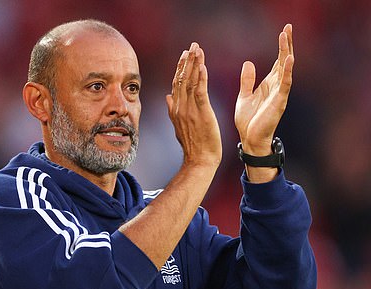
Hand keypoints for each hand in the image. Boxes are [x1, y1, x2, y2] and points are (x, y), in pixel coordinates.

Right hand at [166, 42, 221, 167]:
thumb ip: (172, 109)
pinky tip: (203, 66)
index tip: (184, 55)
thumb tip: (167, 97)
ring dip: (194, 64)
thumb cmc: (193, 145)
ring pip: (190, 82)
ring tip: (198, 49)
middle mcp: (180, 107)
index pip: (176, 84)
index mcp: (175, 109)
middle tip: (192, 46)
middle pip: (181, 79)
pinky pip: (200, 92)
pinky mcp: (201, 113)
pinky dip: (201, 78)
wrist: (199, 160)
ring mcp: (189, 110)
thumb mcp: (178, 126)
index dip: (180, 68)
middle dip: (187, 61)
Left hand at [235, 24, 293, 155]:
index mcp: (269, 84)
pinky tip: (289, 59)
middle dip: (286, 44)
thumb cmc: (249, 120)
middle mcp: (277, 86)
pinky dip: (287, 71)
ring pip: (285, 68)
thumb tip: (249, 62)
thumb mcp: (244, 95)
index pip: (278, 61)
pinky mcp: (278, 102)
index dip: (282, 46)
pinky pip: (285, 84)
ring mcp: (279, 93)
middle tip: (288, 26)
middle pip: (284, 60)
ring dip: (286, 52)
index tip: (284, 30)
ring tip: (286, 36)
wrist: (250, 139)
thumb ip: (247, 80)